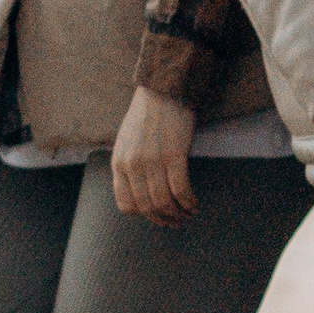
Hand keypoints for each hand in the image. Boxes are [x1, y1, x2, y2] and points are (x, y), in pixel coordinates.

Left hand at [110, 85, 198, 222]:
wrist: (162, 91)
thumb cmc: (146, 116)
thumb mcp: (126, 142)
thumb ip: (128, 166)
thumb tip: (139, 192)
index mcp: (119, 163)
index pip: (126, 204)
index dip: (143, 216)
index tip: (156, 216)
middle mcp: (133, 165)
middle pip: (147, 207)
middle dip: (163, 219)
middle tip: (175, 221)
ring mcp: (152, 161)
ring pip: (164, 202)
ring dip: (178, 213)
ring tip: (187, 213)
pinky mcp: (174, 156)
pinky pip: (181, 190)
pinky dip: (188, 201)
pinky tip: (194, 203)